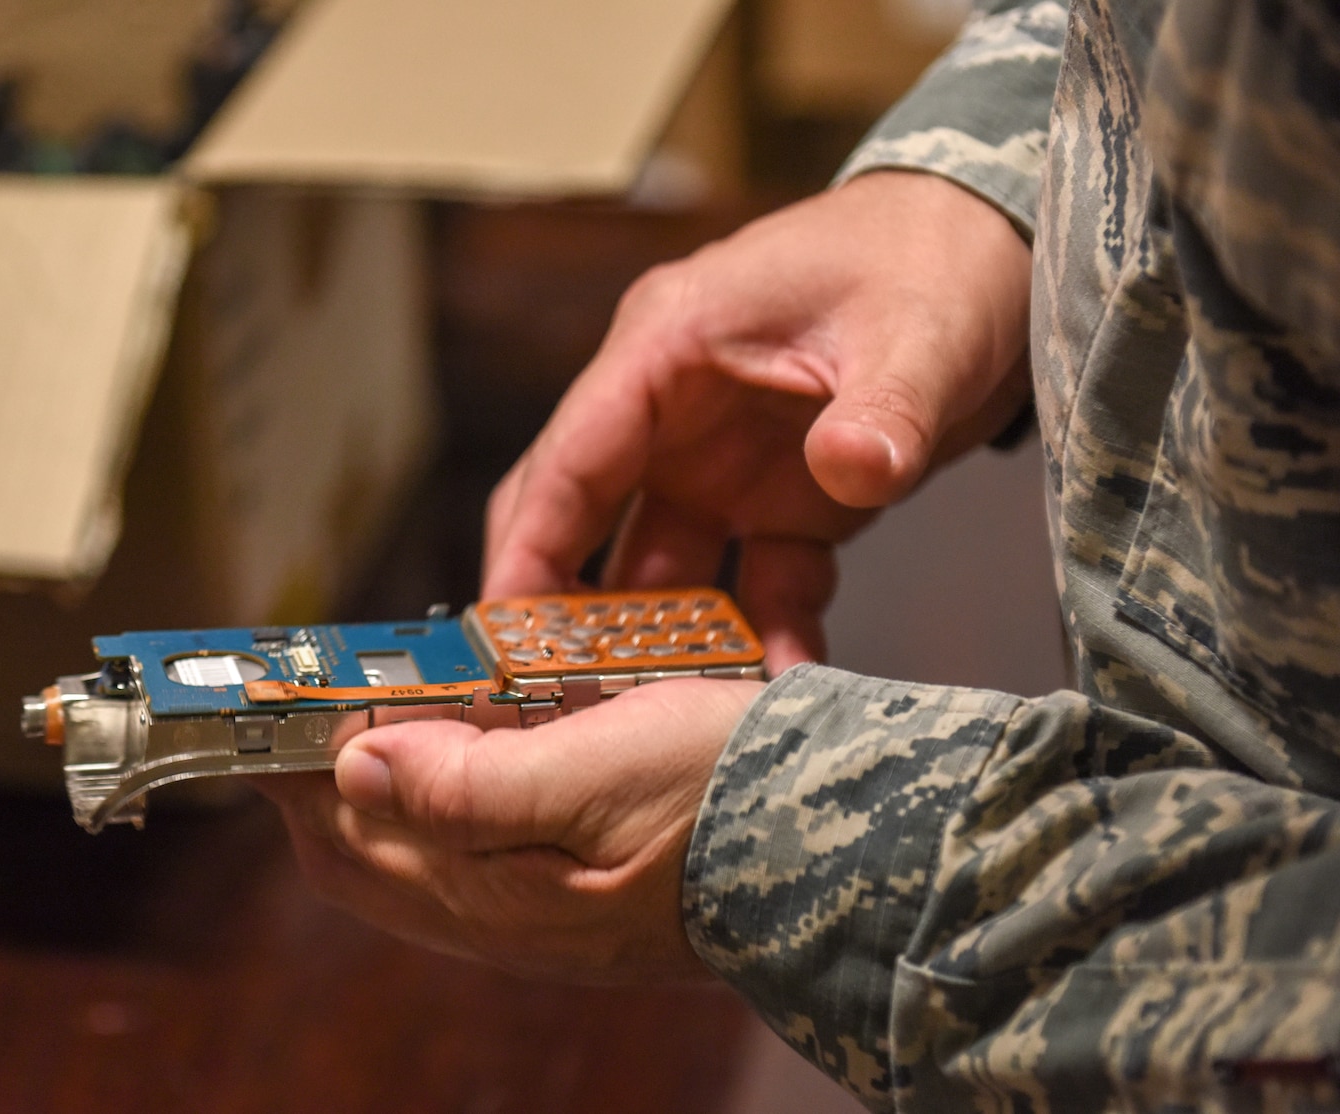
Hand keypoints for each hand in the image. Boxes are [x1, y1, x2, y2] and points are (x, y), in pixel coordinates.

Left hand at [256, 678, 763, 983]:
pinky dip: (447, 797)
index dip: (295, 768)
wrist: (853, 841)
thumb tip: (355, 768)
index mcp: (497, 896)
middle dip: (327, 779)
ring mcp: (541, 919)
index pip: (342, 838)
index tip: (274, 701)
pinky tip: (475, 745)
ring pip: (415, 854)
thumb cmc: (733, 794)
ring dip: (387, 784)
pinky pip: (474, 855)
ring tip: (394, 707)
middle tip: (330, 695)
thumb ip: (465, 781)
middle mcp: (507, 923)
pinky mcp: (577, 902)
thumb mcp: (594, 769)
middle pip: (364, 854)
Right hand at [484, 171, 1033, 667]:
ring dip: (653, 637)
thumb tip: (852, 469)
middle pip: (580, 517)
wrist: (998, 246)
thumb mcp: (916, 330)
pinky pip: (746, 580)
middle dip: (561, 607)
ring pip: (651, 563)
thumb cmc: (933, 255)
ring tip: (654, 715)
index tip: (499, 631)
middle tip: (551, 693)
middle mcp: (671, 407)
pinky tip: (778, 686)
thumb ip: (883, 408)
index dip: (529, 548)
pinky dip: (758, 632)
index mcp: (668, 344)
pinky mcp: (773, 497)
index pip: (571, 456)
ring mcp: (715, 457)